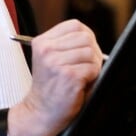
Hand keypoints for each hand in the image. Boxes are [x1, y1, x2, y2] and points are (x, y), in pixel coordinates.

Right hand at [8, 19, 102, 135]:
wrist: (41, 110)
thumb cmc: (49, 86)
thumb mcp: (48, 58)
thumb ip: (64, 44)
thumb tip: (90, 38)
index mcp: (42, 41)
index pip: (75, 25)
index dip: (87, 35)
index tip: (87, 47)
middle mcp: (47, 49)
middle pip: (86, 37)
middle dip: (93, 51)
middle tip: (88, 64)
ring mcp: (56, 62)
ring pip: (91, 52)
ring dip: (94, 65)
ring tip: (85, 75)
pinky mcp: (69, 76)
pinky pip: (93, 68)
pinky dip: (93, 76)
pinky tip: (83, 83)